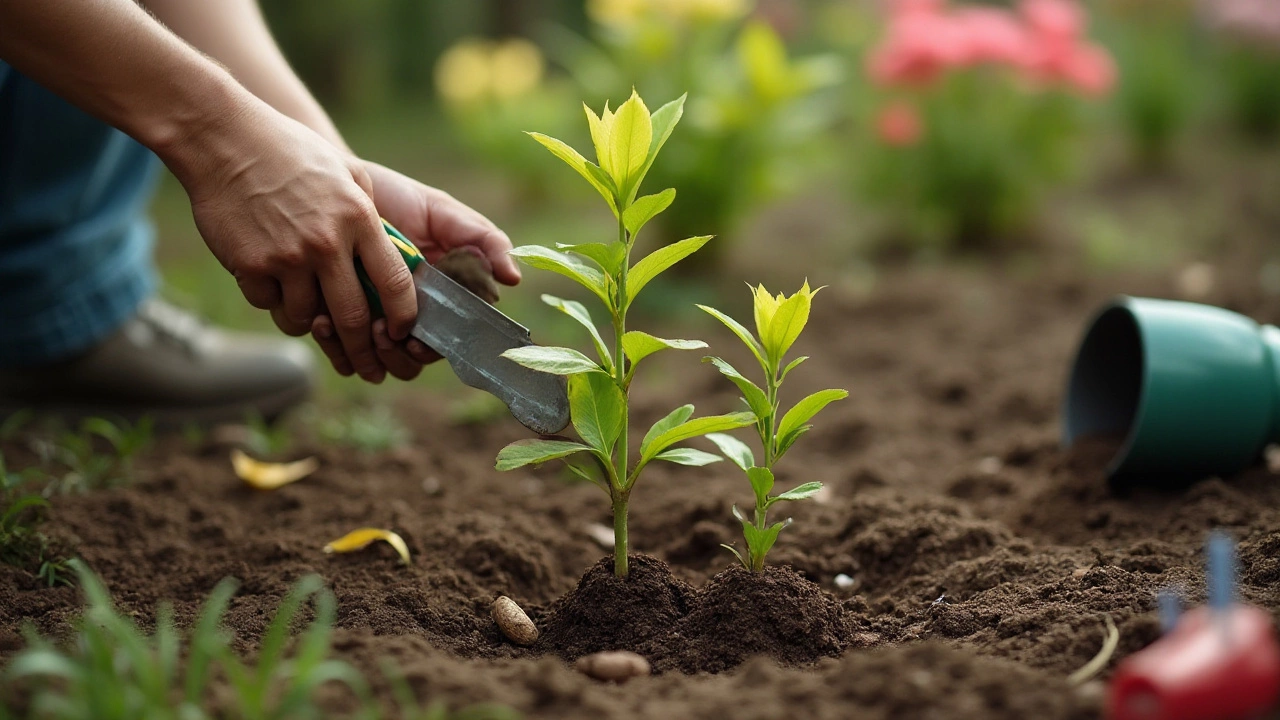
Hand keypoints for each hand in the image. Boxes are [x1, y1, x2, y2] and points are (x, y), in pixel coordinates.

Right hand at [179, 100, 416, 383]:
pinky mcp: (251, 266)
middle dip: (362, 347)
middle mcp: (327, 243)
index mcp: (358, 219)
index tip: (402, 330)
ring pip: (306, 318)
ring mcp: (287, 257)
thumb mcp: (345, 170)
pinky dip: (272, 301)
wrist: (224, 140)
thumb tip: (392, 249)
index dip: (404, 316)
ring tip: (307, 305)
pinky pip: (269, 304)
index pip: (394, 283)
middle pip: (353, 316)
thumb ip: (369, 211)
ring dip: (309, 321)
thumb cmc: (289, 151)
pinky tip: (270, 278)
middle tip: (365, 362)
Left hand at [309, 160, 519, 380]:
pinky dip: (331, 346)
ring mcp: (373, 320)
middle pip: (410, 363)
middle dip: (394, 356)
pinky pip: (339, 353)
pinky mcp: (338, 319)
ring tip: (343, 323)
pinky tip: (321, 320)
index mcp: (440, 299)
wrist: (338, 184)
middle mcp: (409, 316)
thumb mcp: (443, 212)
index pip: (444, 343)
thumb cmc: (398, 197)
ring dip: (362, 355)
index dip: (430, 349)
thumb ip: (483, 240)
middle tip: (377, 331)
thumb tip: (513, 278)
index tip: (413, 338)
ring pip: (376, 366)